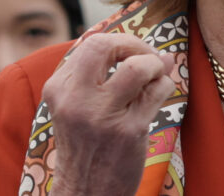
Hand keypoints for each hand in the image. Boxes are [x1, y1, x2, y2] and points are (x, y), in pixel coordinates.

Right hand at [41, 33, 175, 195]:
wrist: (85, 193)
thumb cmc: (87, 146)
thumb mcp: (78, 107)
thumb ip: (106, 75)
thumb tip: (158, 52)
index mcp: (58, 88)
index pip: (93, 43)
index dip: (122, 42)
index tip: (135, 52)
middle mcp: (75, 99)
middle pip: (107, 45)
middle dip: (136, 45)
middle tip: (149, 58)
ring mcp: (101, 115)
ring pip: (138, 67)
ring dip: (156, 67)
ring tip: (157, 78)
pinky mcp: (127, 131)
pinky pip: (157, 91)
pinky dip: (165, 86)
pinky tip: (160, 95)